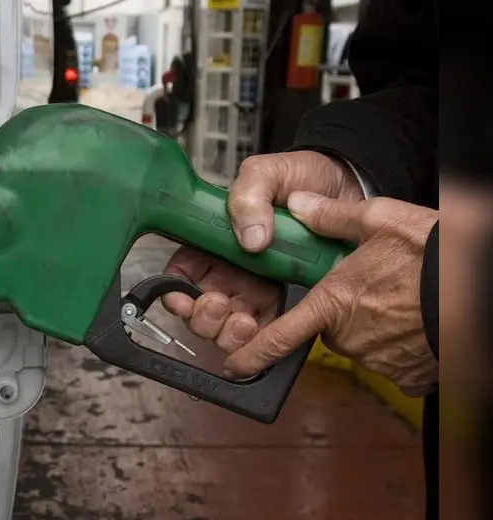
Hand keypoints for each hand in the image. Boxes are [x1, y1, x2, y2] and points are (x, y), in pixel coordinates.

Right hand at [162, 151, 364, 352]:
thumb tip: (250, 240)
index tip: (182, 298)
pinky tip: (266, 330)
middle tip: (219, 305)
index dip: (175, 292)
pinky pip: (265, 334)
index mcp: (214, 243)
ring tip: (245, 322)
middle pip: (199, 311)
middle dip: (203, 319)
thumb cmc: (301, 177)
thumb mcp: (266, 173)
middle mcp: (229, 272)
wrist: (349, 188)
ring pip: (227, 330)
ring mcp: (255, 292)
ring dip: (228, 335)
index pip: (181, 274)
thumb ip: (249, 197)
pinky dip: (260, 341)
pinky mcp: (284, 306)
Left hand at [223, 192, 437, 395]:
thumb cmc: (433, 254)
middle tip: (371, 287)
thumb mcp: (379, 220)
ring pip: (361, 343)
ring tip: (400, 298)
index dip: (249, 357)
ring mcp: (379, 360)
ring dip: (372, 325)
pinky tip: (414, 321)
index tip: (233, 368)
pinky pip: (392, 361)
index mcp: (332, 303)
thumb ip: (331, 217)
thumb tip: (295, 205)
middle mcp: (349, 337)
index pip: (277, 338)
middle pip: (329, 328)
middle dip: (341, 311)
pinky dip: (399, 346)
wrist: (479, 287)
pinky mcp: (408, 374)